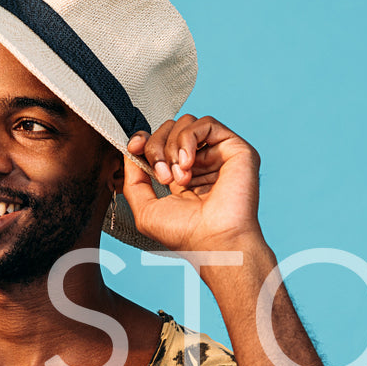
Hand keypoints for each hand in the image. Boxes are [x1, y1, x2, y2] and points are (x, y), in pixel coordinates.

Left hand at [122, 115, 263, 253]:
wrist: (214, 242)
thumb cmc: (184, 234)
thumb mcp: (145, 209)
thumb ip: (134, 179)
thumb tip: (130, 151)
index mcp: (182, 174)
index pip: (160, 140)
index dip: (144, 139)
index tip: (134, 148)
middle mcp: (202, 162)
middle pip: (170, 128)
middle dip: (157, 147)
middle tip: (163, 177)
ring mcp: (219, 154)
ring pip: (186, 123)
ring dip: (173, 147)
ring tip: (180, 177)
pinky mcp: (236, 148)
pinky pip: (206, 123)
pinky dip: (189, 139)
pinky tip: (188, 164)